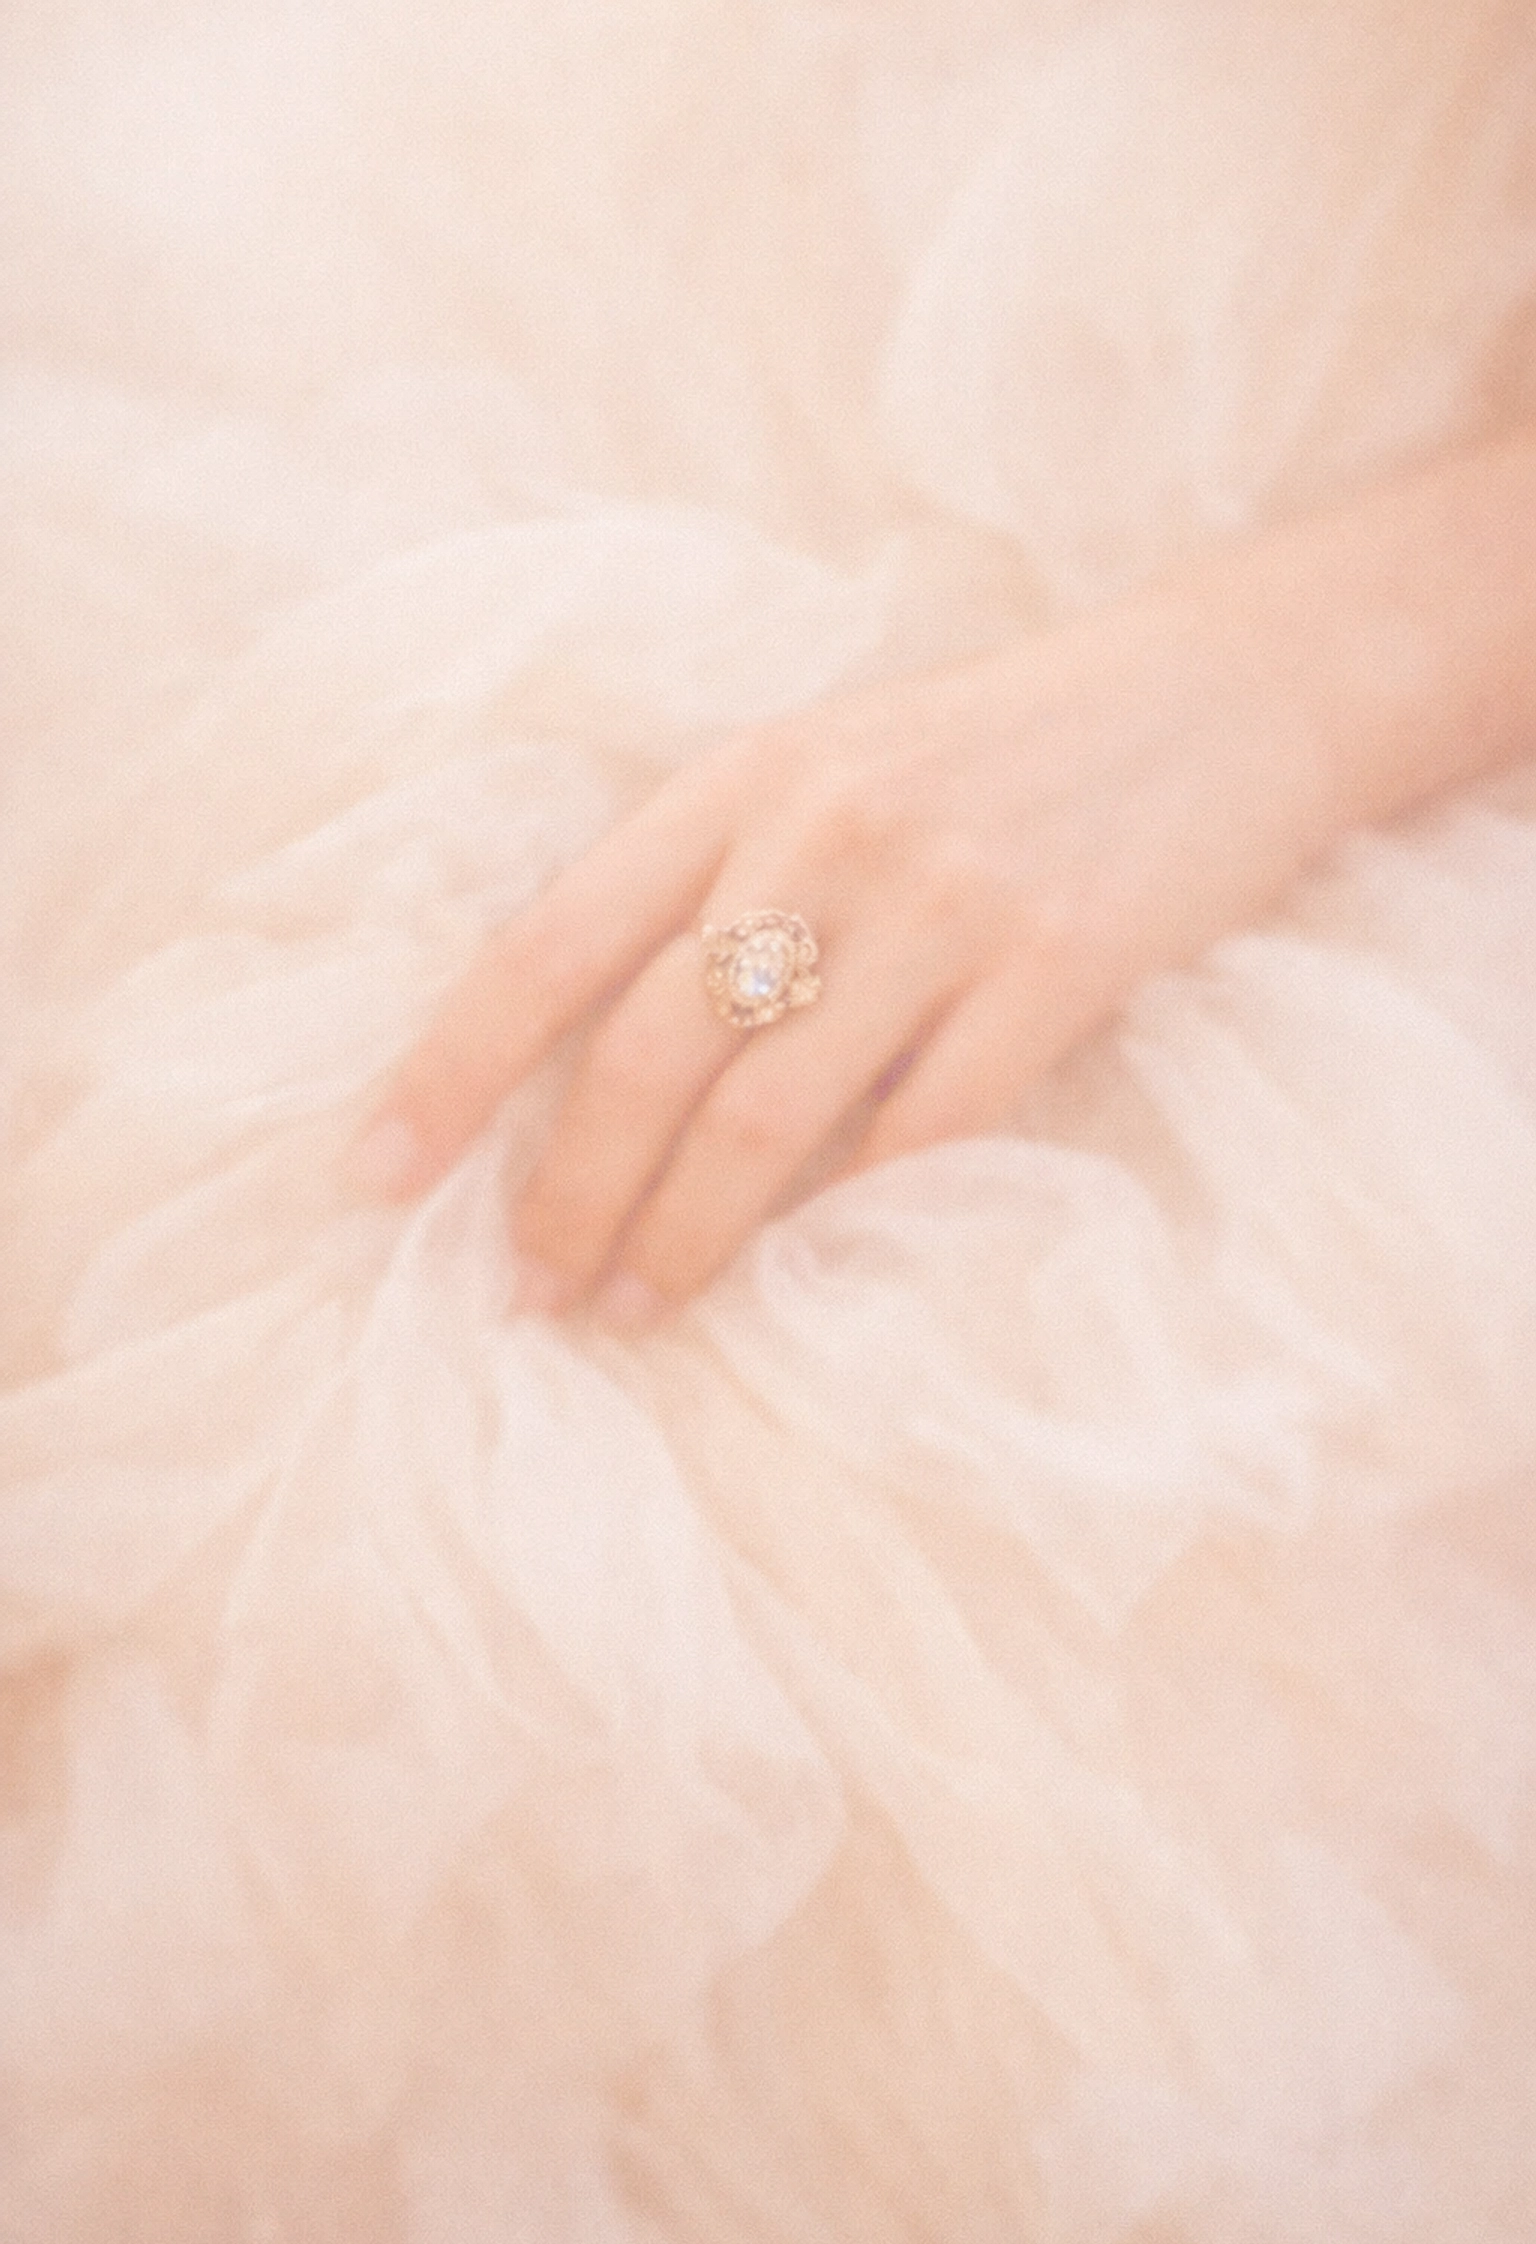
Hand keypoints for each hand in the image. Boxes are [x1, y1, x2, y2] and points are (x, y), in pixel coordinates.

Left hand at [352, 556, 1368, 1322]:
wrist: (1226, 690)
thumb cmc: (1000, 745)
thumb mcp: (832, 762)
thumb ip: (721, 878)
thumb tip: (595, 1057)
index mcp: (742, 777)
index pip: (553, 940)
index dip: (451, 1067)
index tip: (379, 1171)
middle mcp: (823, 832)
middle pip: (646, 1052)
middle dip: (566, 1193)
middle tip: (527, 1291)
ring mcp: (943, 902)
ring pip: (768, 1115)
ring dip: (684, 1236)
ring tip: (637, 1311)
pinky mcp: (1059, 969)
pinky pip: (919, 1133)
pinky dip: (847, 1219)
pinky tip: (803, 1271)